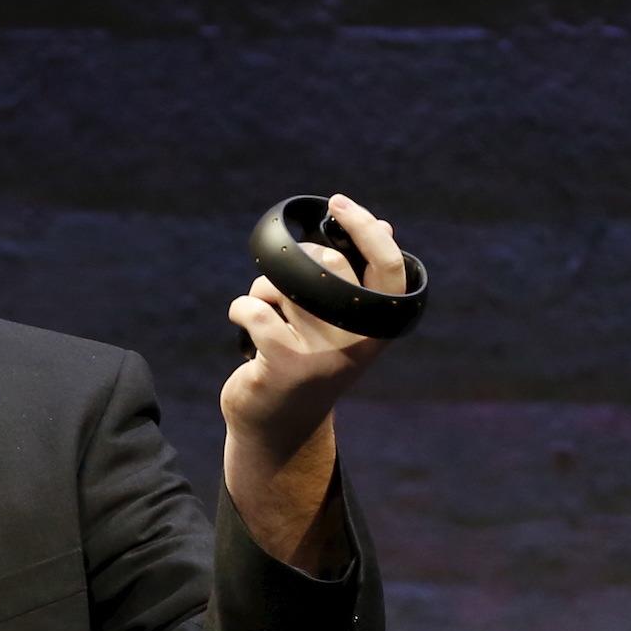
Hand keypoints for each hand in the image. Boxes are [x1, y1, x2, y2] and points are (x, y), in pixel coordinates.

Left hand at [221, 192, 404, 456]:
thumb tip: (385, 224)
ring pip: (283, 284)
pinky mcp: (285, 364)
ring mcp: (323, 353)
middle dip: (292, 261)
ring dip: (262, 290)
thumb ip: (357, 280)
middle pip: (326, 262)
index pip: (390, 266)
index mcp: (379, 326)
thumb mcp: (342, 325)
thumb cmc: (308, 363)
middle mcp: (358, 340)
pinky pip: (253, 309)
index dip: (367, 227)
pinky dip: (240, 308)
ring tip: (265, 316)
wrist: (279, 427)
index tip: (340, 203)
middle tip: (279, 288)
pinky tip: (243, 323)